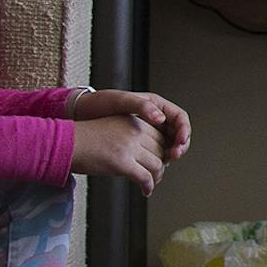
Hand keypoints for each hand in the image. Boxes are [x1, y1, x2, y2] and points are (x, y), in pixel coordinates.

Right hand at [70, 114, 168, 195]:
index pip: (160, 136)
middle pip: (160, 150)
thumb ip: (131, 134)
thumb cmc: (83, 138)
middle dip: (161, 164)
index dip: (162, 150)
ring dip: (156, 177)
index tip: (159, 159)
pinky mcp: (122, 163)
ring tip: (151, 183)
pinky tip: (145, 191)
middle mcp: (135, 132)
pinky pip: (145, 178)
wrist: (65, 143)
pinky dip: (148, 186)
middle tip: (156, 173)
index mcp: (134, 121)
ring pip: (156, 165)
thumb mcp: (113, 127)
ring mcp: (129, 147)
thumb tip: (146, 151)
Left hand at [73, 88, 190, 162]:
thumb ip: (143, 107)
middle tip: (173, 155)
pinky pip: (156, 151)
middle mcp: (156, 118)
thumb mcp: (122, 101)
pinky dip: (158, 159)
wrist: (83, 114)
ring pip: (169, 144)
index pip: (180, 118)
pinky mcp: (140, 142)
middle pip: (178, 133)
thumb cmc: (100, 103)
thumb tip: (161, 118)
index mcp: (156, 105)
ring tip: (164, 162)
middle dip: (179, 145)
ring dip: (170, 154)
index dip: (184, 130)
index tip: (181, 141)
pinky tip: (153, 164)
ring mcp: (149, 131)